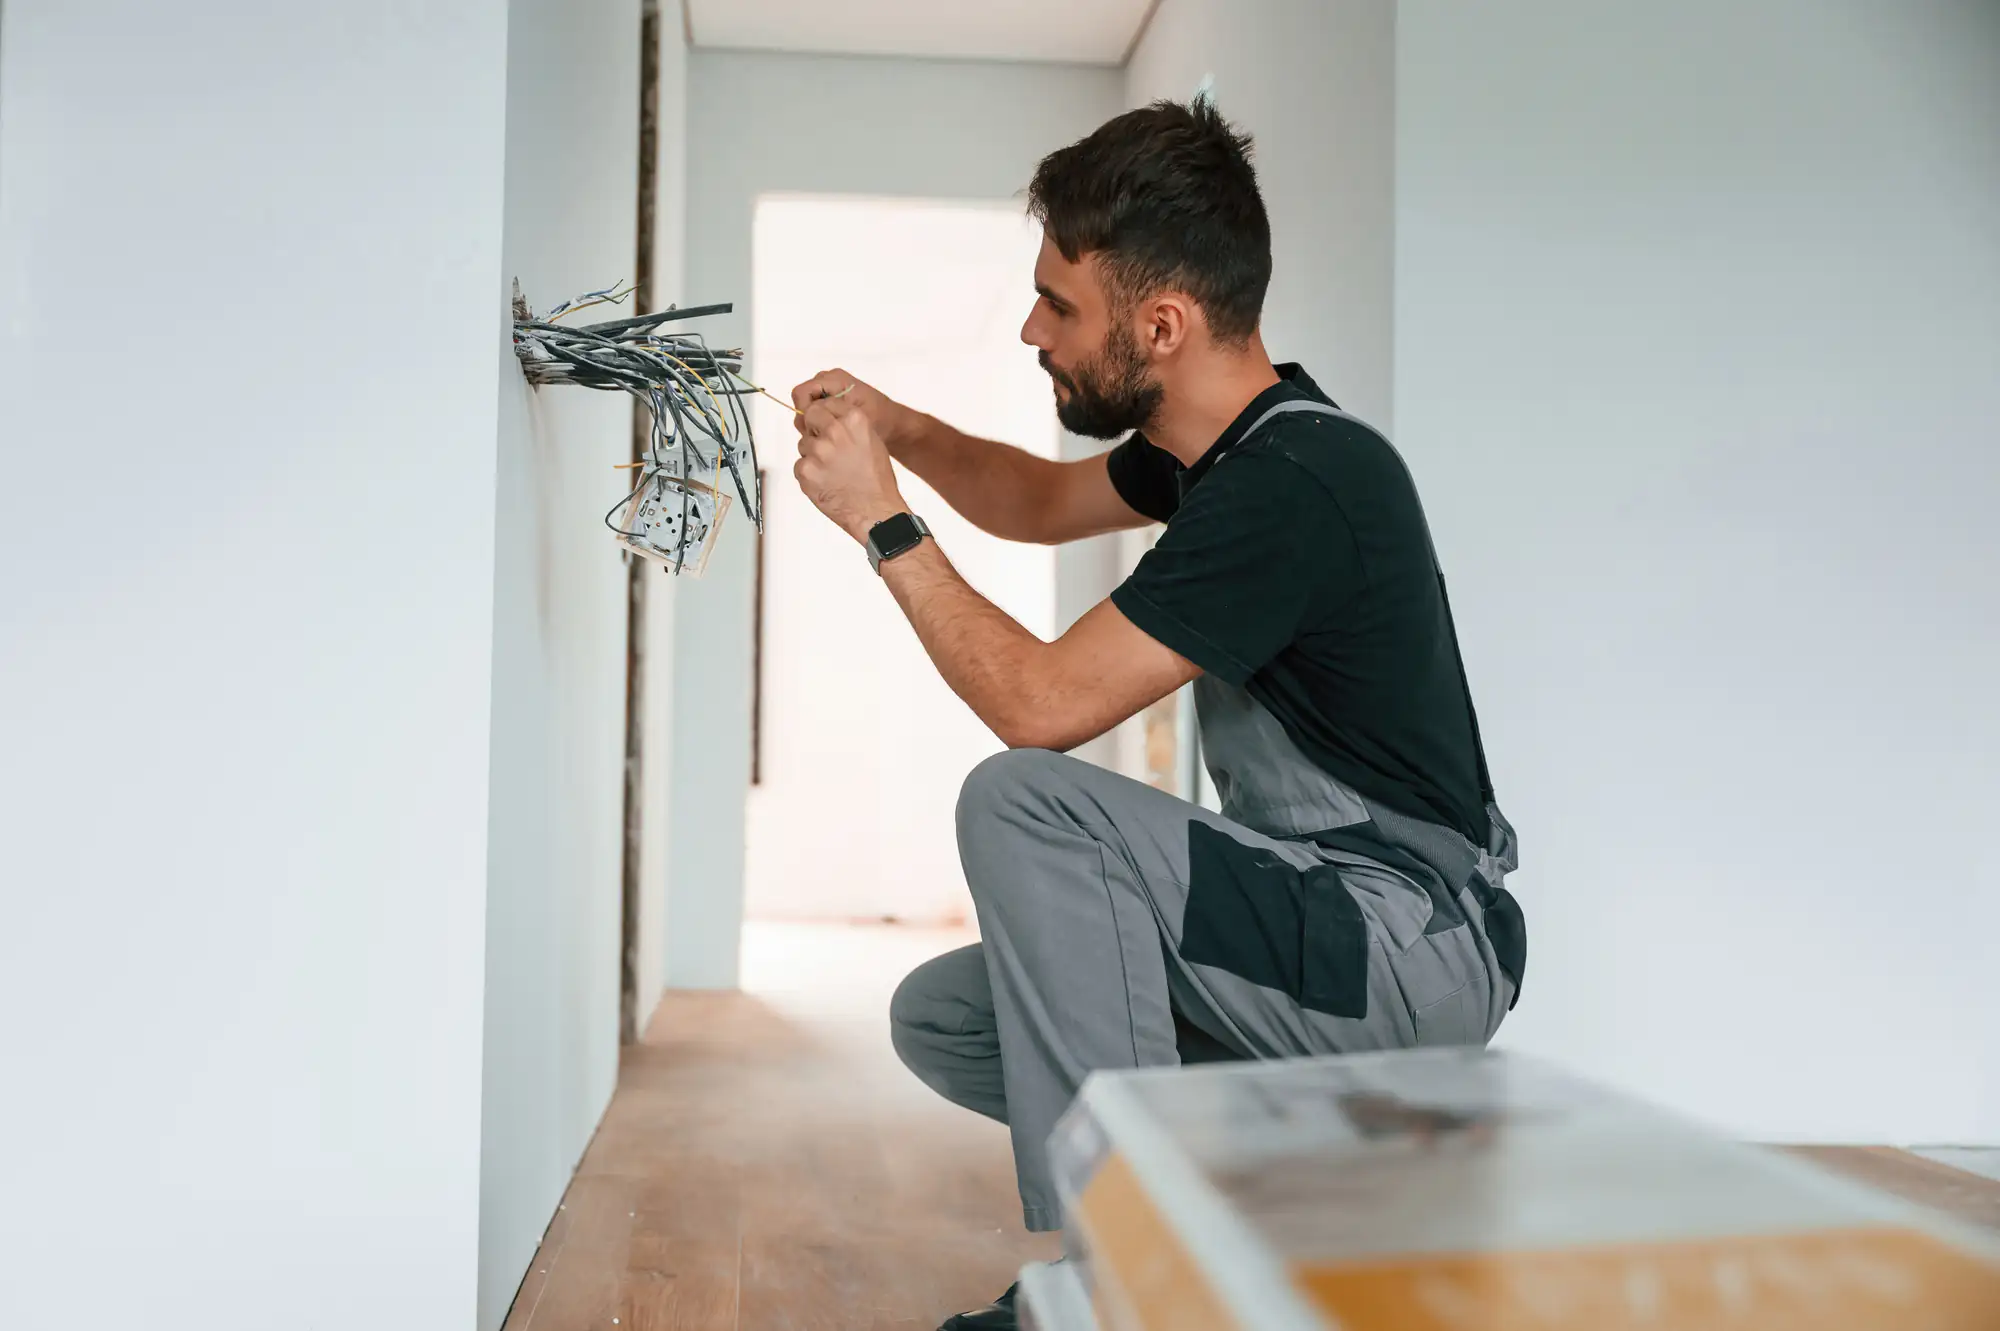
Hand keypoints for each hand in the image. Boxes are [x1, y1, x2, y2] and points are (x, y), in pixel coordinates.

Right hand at [791, 369, 912, 456]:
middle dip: (808, 420)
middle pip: (801, 401)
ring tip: (831, 436)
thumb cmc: (881, 420)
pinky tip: (832, 436)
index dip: (804, 412)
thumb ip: (829, 415)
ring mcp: (828, 391)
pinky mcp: (830, 402)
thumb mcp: (855, 418)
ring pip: (806, 409)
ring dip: (813, 425)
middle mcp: (829, 381)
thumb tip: (805, 417)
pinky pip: (814, 413)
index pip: (801, 392)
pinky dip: (819, 425)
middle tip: (824, 436)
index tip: (815, 429)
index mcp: (835, 379)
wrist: (894, 425)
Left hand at [792, 390, 908, 543]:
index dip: (825, 416)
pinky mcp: (805, 470)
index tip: (828, 426)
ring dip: (813, 455)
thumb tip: (828, 419)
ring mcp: (818, 451)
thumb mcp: (872, 442)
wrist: (875, 512)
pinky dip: (809, 474)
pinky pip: (800, 465)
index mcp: (854, 420)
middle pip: (810, 416)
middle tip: (826, 448)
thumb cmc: (876, 480)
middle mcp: (835, 431)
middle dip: (814, 429)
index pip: (826, 403)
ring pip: (803, 444)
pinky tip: (826, 483)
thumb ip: (849, 426)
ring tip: (833, 472)